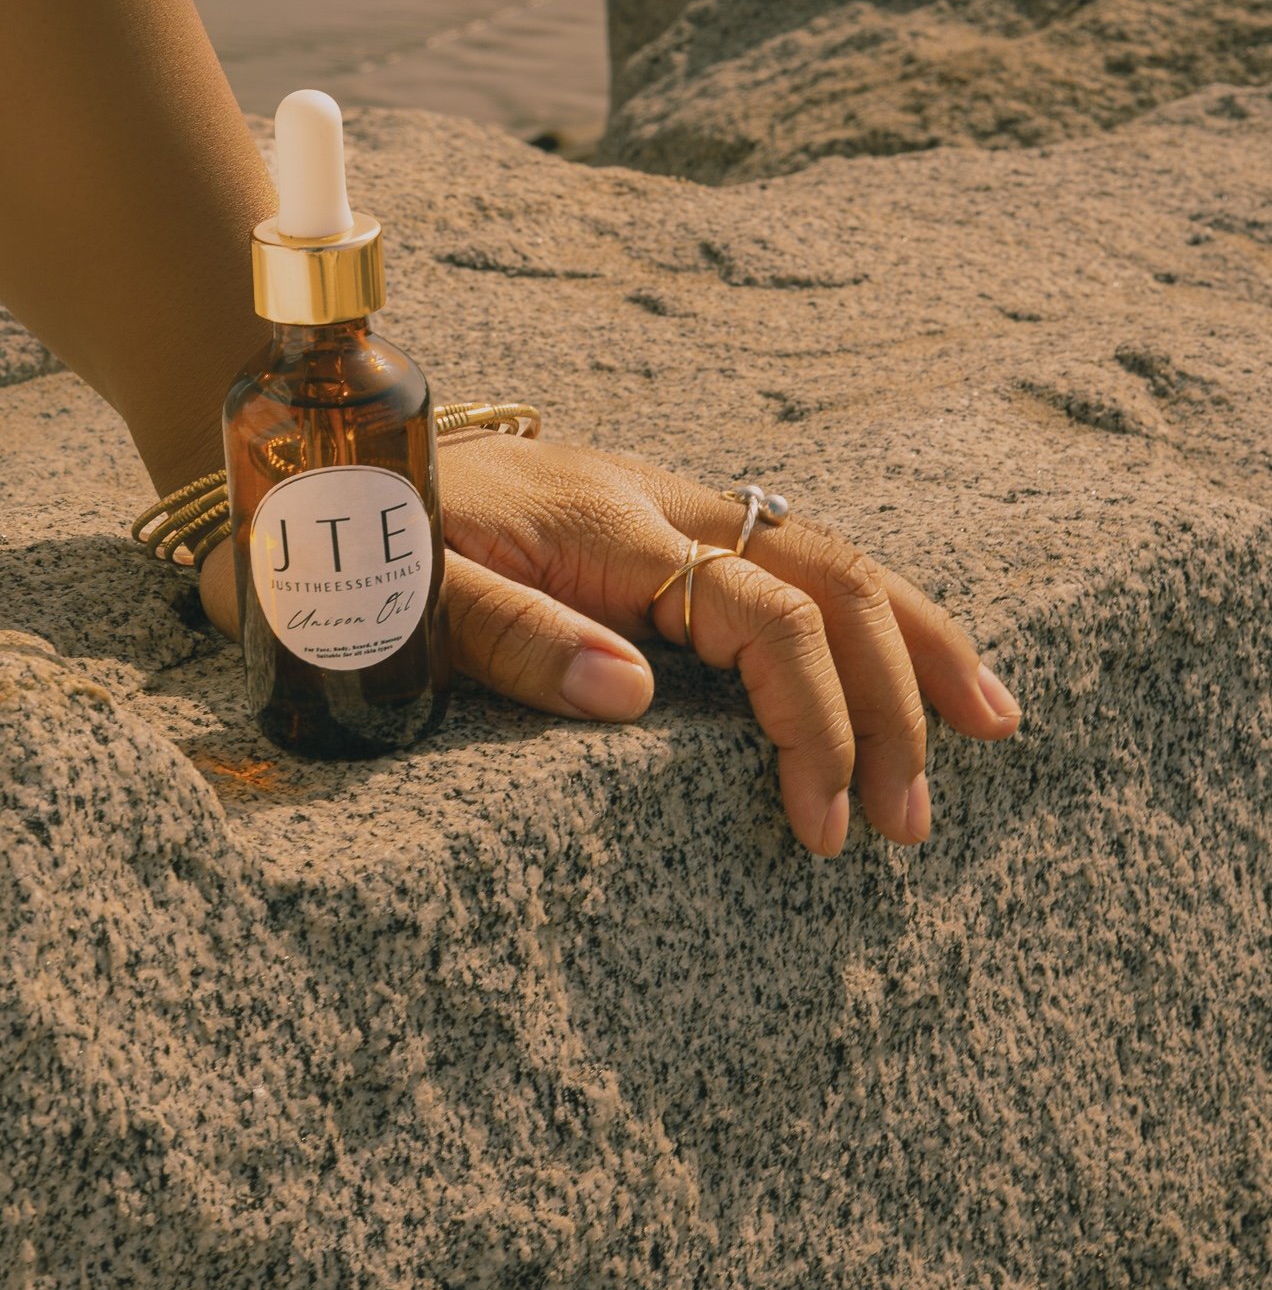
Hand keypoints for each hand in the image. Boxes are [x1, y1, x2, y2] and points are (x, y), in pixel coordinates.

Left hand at [200, 433, 1020, 855]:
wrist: (297, 461)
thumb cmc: (338, 545)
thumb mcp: (395, 601)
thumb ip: (506, 638)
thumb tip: (632, 700)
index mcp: (603, 524)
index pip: (759, 616)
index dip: (811, 720)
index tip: (823, 828)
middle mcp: (652, 501)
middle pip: (828, 575)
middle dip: (898, 692)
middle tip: (916, 819)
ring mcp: (660, 505)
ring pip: (828, 552)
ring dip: (915, 637)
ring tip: (993, 724)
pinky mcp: (651, 525)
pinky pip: (786, 556)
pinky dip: (863, 609)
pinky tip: (904, 660)